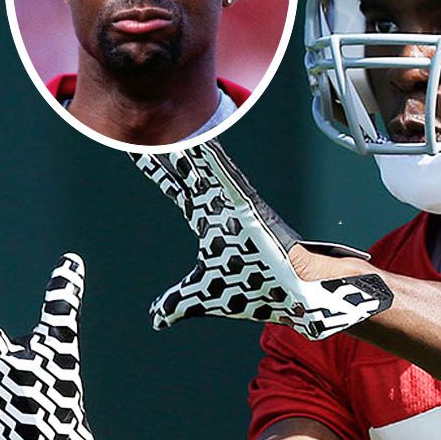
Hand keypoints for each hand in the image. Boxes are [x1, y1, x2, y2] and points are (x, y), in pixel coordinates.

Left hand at [135, 141, 392, 339]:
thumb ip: (175, 302)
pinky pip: (225, 179)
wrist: (303, 297)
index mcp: (212, 221)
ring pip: (203, 166)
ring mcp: (236, 203)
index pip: (177, 189)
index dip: (158, 170)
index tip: (137, 149)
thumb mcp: (202, 297)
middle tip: (140, 121)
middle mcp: (222, 206)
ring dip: (184, 144)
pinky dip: (209, 160)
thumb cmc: (263, 293)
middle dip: (165, 146)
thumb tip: (154, 318)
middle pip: (185, 169)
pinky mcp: (248, 207)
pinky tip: (192, 144)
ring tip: (161, 121)